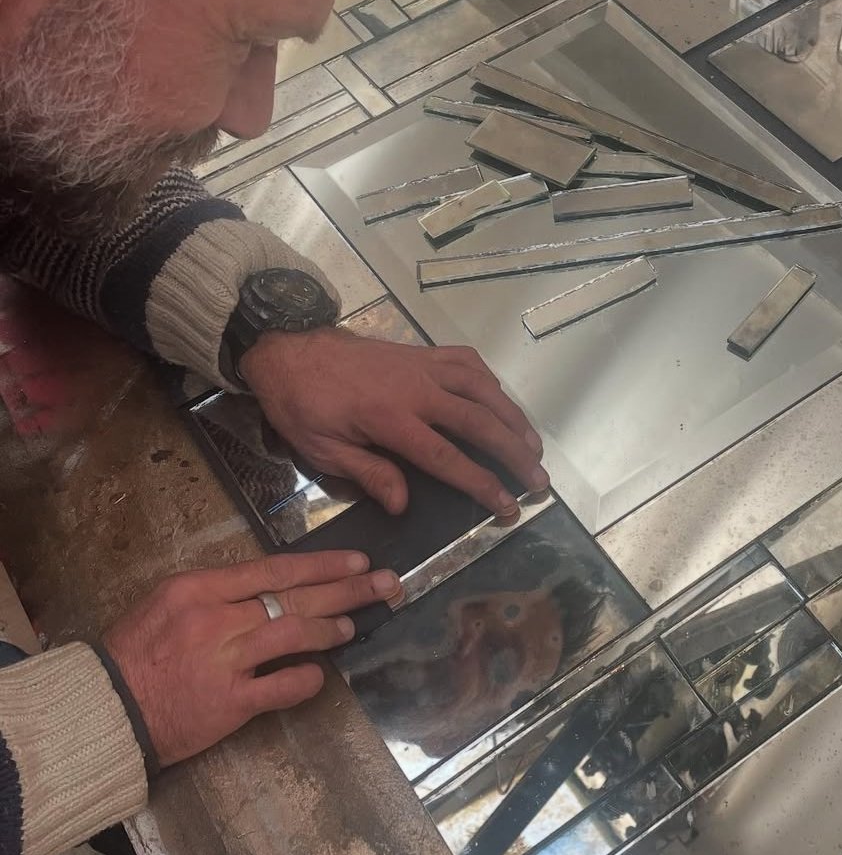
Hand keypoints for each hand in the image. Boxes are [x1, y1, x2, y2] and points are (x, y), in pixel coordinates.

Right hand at [103, 550, 398, 767]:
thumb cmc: (135, 651)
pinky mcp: (229, 703)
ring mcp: (224, 662)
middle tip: (386, 584)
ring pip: (294, 635)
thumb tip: (275, 585)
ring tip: (353, 625)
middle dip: (347, 589)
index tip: (357, 561)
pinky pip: (281, 688)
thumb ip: (220, 592)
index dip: (322, 565)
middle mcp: (216, 619)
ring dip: (330, 629)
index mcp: (200, 588)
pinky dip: (306, 680)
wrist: (104, 708)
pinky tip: (321, 675)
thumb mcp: (169, 603)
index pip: (275, 569)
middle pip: (295, 597)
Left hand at [239, 328, 546, 517]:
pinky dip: (490, 381)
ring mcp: (423, 366)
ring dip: (513, 417)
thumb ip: (368, 474)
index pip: (448, 458)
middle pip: (480, 422)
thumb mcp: (323, 450)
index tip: (507, 505)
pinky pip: (467, 362)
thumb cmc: (302, 405)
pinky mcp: (422, 352)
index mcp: (391, 420)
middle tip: (539, 479)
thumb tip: (404, 504)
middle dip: (515, 453)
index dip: (483, 484)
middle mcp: (417, 389)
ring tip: (533, 444)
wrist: (289, 349)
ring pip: (483, 388)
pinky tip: (500, 399)